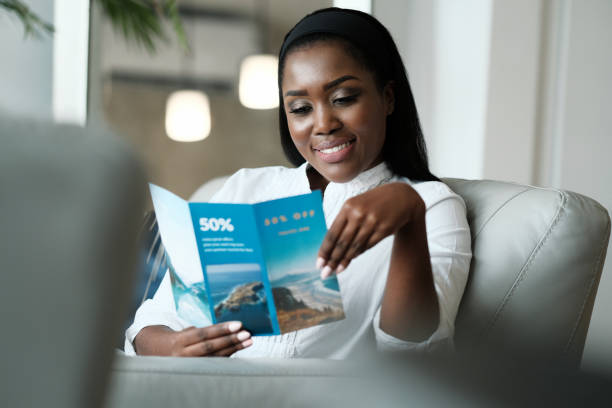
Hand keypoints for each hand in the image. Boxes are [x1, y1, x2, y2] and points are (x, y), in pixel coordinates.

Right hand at [134, 321, 252, 356]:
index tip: (238, 324)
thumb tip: (222, 328)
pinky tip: (238, 350)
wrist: (153, 354)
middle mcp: (182, 355)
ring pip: (214, 357)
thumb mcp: (181, 332)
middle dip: (231, 340)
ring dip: (233, 349)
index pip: (203, 334)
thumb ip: (198, 332)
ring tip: (248, 341)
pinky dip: (227, 357)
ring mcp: (187, 366)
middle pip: (210, 347)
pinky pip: (213, 364)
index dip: (221, 330)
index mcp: (178, 341)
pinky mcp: (193, 372)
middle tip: (247, 333)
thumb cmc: (172, 338)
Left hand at [317, 182, 424, 277]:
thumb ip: (343, 223)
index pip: (332, 233)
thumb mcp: (355, 206)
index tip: (319, 263)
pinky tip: (351, 259)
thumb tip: (331, 248)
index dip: (325, 250)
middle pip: (342, 243)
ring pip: (355, 247)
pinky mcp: (384, 229)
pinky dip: (358, 253)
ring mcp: (372, 222)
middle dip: (332, 260)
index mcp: (347, 207)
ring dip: (345, 261)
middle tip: (325, 273)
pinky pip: (367, 246)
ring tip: (337, 270)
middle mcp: (358, 214)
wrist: (399, 197)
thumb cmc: (372, 203)